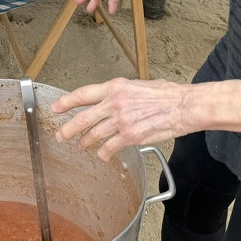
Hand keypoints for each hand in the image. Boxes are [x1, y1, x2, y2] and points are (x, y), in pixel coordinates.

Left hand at [51, 78, 191, 160]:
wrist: (184, 106)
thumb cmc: (165, 94)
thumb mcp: (137, 85)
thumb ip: (120, 93)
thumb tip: (110, 99)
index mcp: (115, 87)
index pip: (83, 94)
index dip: (66, 102)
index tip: (56, 107)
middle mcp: (114, 103)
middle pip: (82, 118)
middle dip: (68, 129)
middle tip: (60, 135)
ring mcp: (121, 121)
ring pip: (94, 134)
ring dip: (84, 142)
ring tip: (80, 146)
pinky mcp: (131, 137)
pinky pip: (110, 147)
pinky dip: (103, 153)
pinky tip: (101, 155)